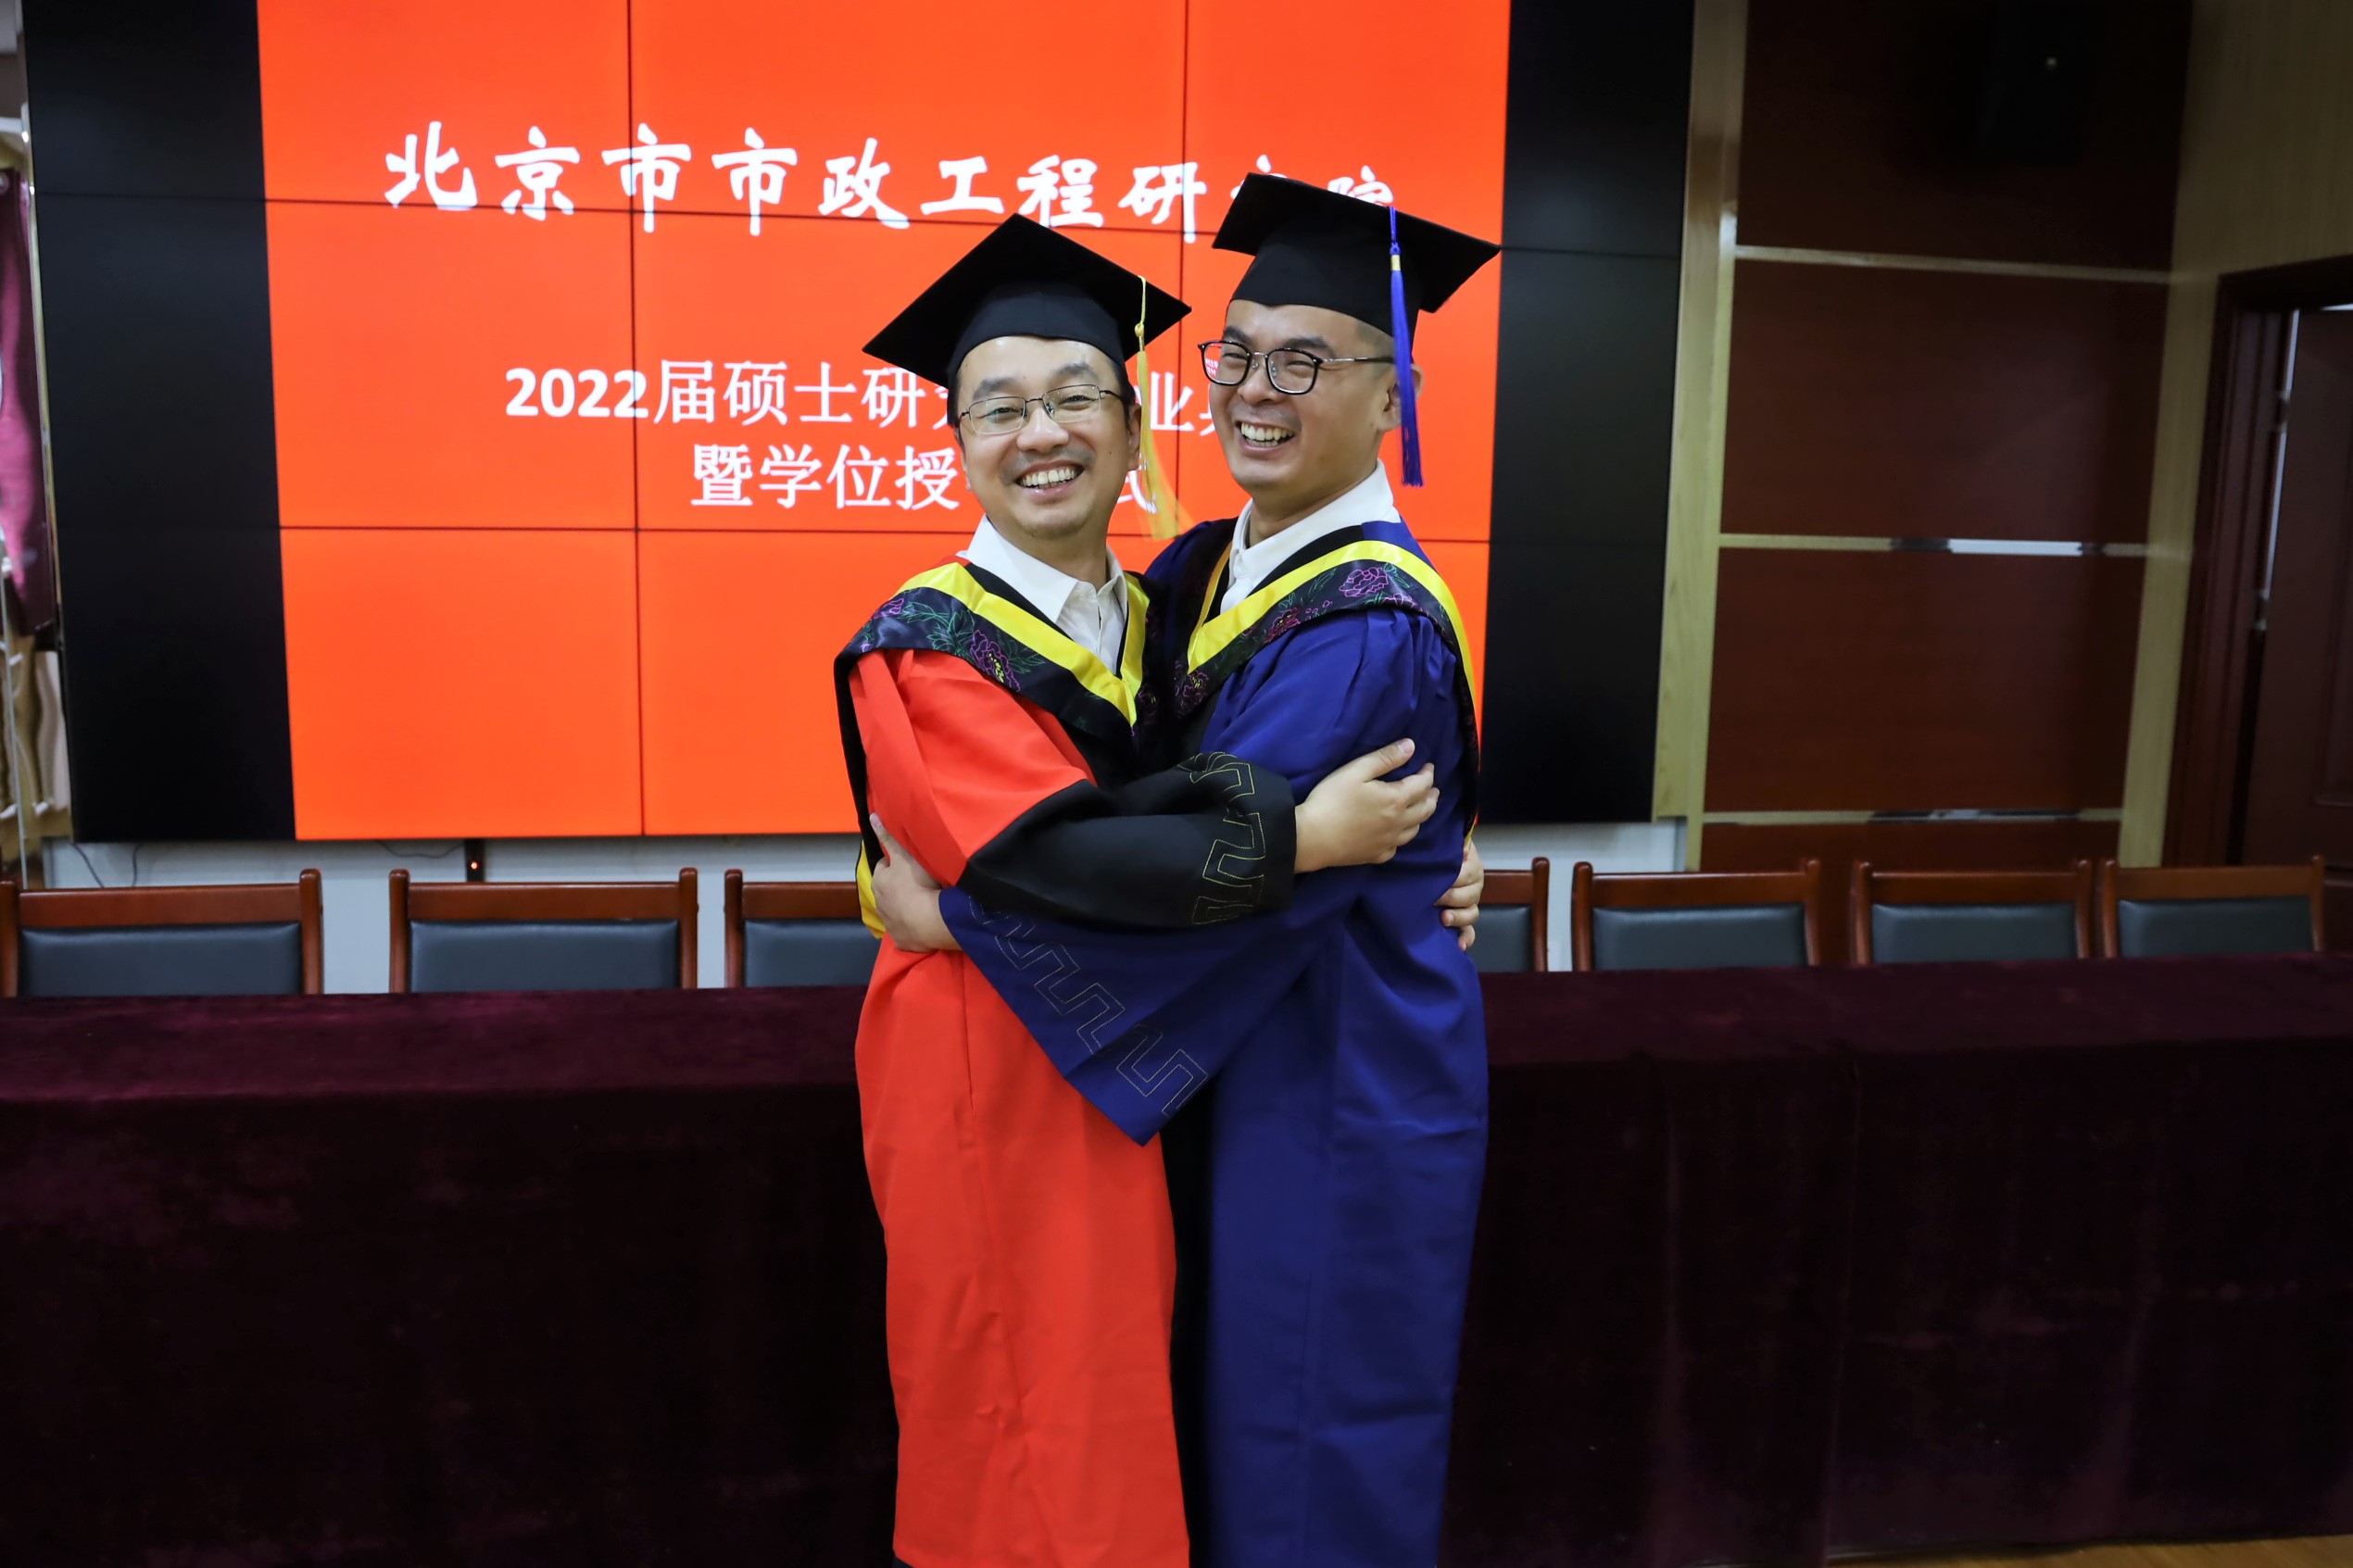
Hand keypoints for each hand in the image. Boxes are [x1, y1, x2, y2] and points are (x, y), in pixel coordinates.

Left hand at [869, 815, 959, 953]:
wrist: (928, 920)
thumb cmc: (917, 884)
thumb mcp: (905, 856)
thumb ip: (889, 837)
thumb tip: (872, 817)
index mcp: (879, 881)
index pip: (884, 867)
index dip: (896, 864)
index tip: (908, 864)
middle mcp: (879, 902)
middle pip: (887, 890)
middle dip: (897, 886)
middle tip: (917, 883)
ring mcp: (889, 922)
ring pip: (894, 910)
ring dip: (904, 905)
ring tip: (921, 903)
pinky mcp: (901, 939)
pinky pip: (905, 929)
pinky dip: (910, 925)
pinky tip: (922, 922)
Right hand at [1294, 738, 1439, 872]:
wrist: (1311, 838)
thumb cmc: (1331, 800)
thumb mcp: (1356, 770)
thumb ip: (1385, 758)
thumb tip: (1411, 746)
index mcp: (1396, 799)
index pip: (1422, 784)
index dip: (1428, 774)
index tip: (1429, 767)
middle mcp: (1399, 822)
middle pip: (1426, 809)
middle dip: (1432, 796)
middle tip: (1432, 788)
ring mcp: (1389, 842)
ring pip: (1416, 829)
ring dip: (1422, 816)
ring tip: (1421, 808)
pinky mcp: (1377, 856)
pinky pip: (1398, 847)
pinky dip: (1403, 836)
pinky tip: (1398, 833)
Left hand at [1437, 837, 1483, 951]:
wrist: (1441, 863)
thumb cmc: (1443, 854)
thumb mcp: (1448, 846)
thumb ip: (1452, 848)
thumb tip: (1463, 851)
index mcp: (1472, 868)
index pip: (1466, 874)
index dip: (1453, 879)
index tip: (1436, 883)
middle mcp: (1475, 887)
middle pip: (1469, 896)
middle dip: (1451, 898)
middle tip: (1434, 899)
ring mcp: (1470, 904)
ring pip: (1471, 914)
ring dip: (1458, 918)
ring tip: (1444, 919)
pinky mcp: (1465, 919)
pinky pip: (1470, 931)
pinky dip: (1466, 939)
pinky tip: (1460, 946)